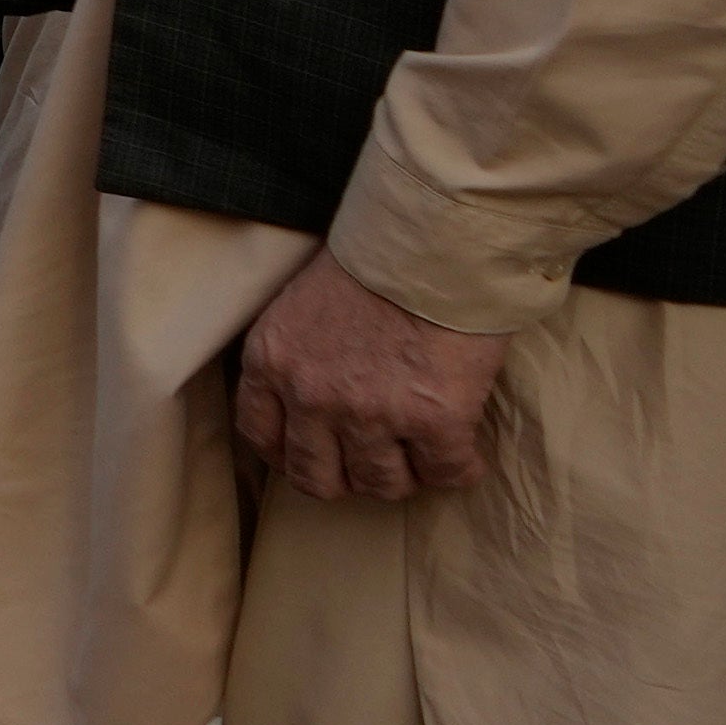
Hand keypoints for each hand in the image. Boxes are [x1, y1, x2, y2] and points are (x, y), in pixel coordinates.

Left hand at [231, 256, 504, 505]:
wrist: (435, 241)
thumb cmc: (374, 260)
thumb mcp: (300, 304)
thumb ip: (297, 355)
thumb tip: (314, 398)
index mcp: (271, 361)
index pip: (261, 436)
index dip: (291, 456)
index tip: (317, 456)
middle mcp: (311, 395)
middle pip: (317, 477)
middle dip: (347, 478)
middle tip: (375, 463)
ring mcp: (371, 413)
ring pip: (381, 483)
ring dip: (404, 476)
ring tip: (422, 455)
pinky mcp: (433, 419)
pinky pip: (445, 472)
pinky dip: (458, 470)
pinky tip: (464, 456)